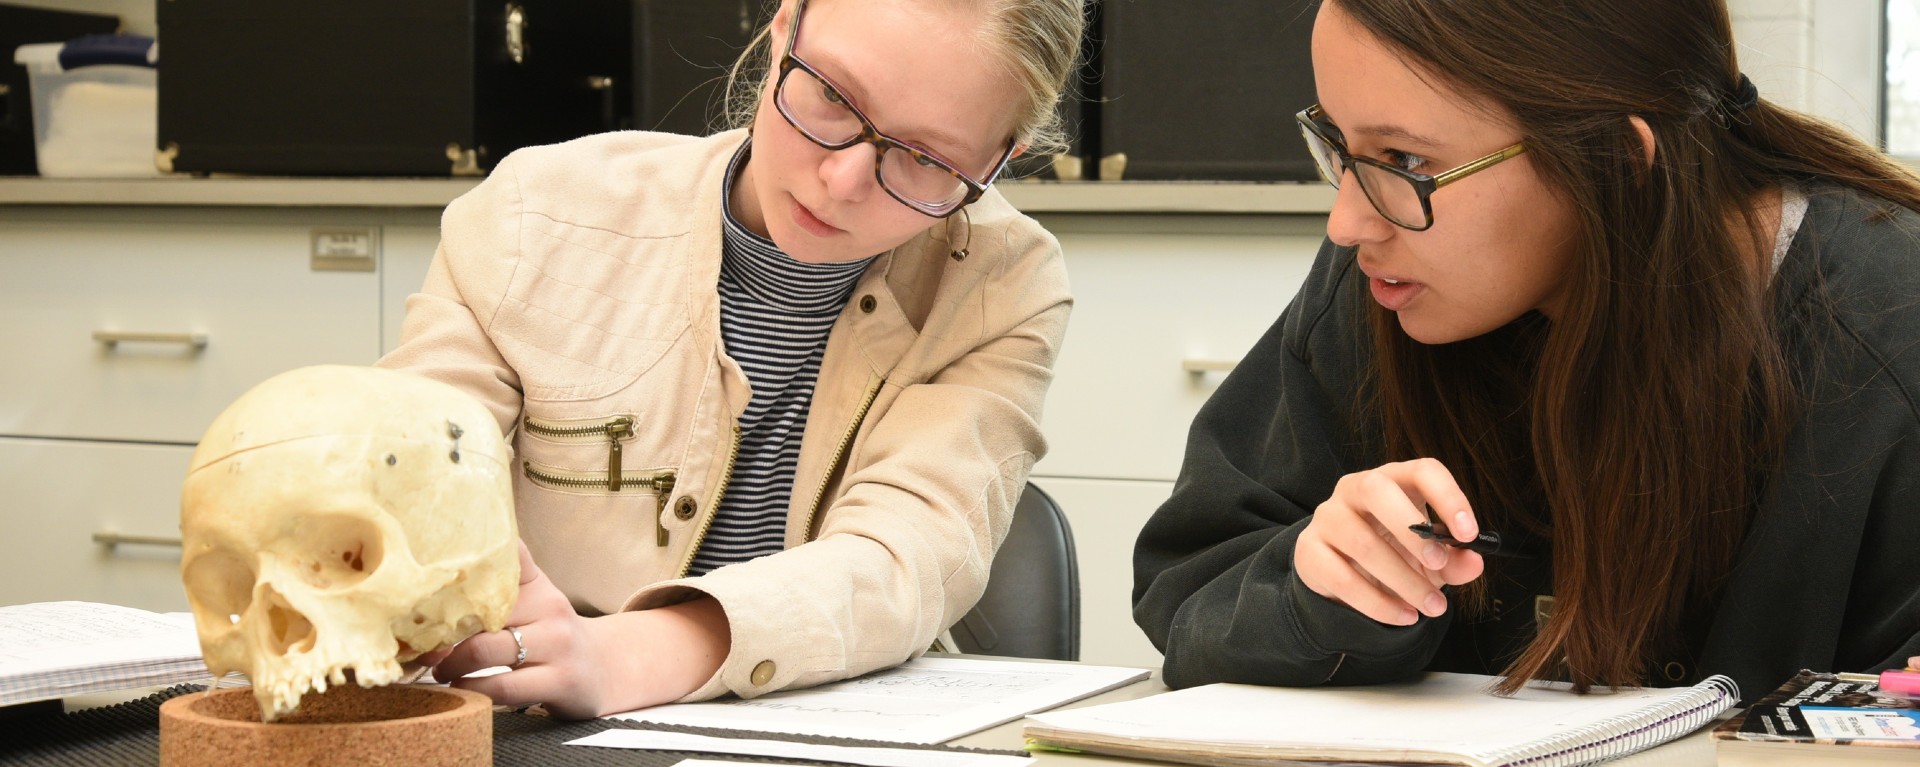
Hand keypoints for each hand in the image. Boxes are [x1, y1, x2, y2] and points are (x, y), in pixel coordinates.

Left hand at [423, 540, 733, 717]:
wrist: (604, 671)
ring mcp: (559, 644)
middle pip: (480, 610)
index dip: (463, 561)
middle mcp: (551, 607)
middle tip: (419, 644)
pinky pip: (504, 685)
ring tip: (439, 669)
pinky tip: (462, 688)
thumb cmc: (551, 635)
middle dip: (441, 630)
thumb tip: (444, 545)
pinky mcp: (562, 681)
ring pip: (487, 649)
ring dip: (451, 663)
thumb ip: (500, 576)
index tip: (423, 576)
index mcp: (537, 584)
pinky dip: (473, 688)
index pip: (501, 559)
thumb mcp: (534, 599)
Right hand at [1295, 458, 1486, 625]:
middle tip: (1438, 563)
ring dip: (1403, 580)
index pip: (1422, 470)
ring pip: (1362, 543)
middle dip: (1410, 529)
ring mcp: (1327, 518)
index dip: (1447, 497)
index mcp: (1392, 480)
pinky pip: (1343, 579)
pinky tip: (1404, 616)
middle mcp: (1353, 489)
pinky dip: (1379, 603)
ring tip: (1432, 606)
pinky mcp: (1309, 551)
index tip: (1469, 534)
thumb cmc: (1393, 554)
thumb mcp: (1430, 558)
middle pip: (1376, 489)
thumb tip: (1474, 561)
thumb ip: (1454, 559)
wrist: (1342, 578)